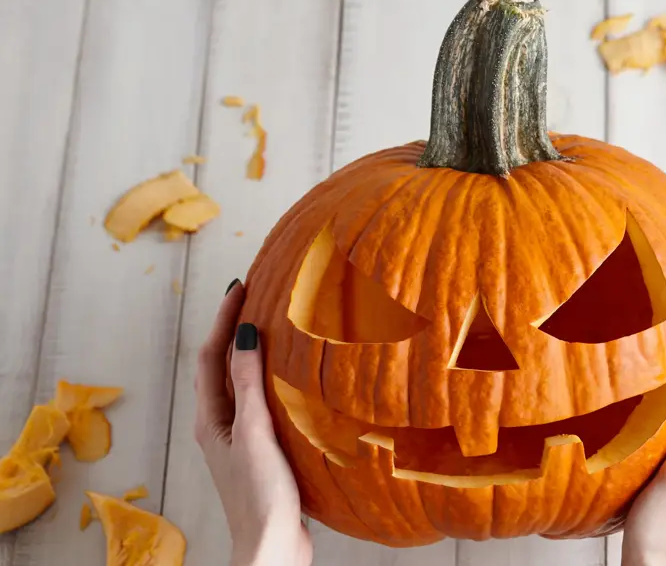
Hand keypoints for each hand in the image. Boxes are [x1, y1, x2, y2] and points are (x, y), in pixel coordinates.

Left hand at [194, 279, 312, 565]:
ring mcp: (241, 440)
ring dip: (252, 354)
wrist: (272, 547)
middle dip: (235, 330)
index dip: (223, 318)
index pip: (212, 355)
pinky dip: (272, 382)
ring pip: (242, 385)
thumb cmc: (260, 495)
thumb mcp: (253, 432)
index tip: (241, 286)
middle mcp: (221, 425)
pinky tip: (293, 381)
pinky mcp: (263, 452)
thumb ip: (247, 383)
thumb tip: (243, 332)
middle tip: (256, 298)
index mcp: (211, 419)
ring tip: (275, 328)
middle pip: (222, 367)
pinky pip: (262, 404)